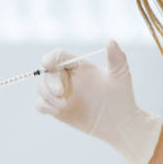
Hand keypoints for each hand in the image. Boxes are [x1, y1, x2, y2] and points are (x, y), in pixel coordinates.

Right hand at [36, 39, 161, 163]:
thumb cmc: (121, 97)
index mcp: (78, 66)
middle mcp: (67, 78)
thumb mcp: (121, 76)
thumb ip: (117, 58)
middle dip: (50, 81)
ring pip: (42, 88)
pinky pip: (41, 104)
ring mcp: (61, 93)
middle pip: (48, 73)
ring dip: (47, 95)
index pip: (60, 56)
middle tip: (60, 92)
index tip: (48, 63)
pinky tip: (55, 111)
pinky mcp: (57, 109)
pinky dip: (44, 106)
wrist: (119, 123)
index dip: (52, 57)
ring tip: (62, 105)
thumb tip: (111, 41)